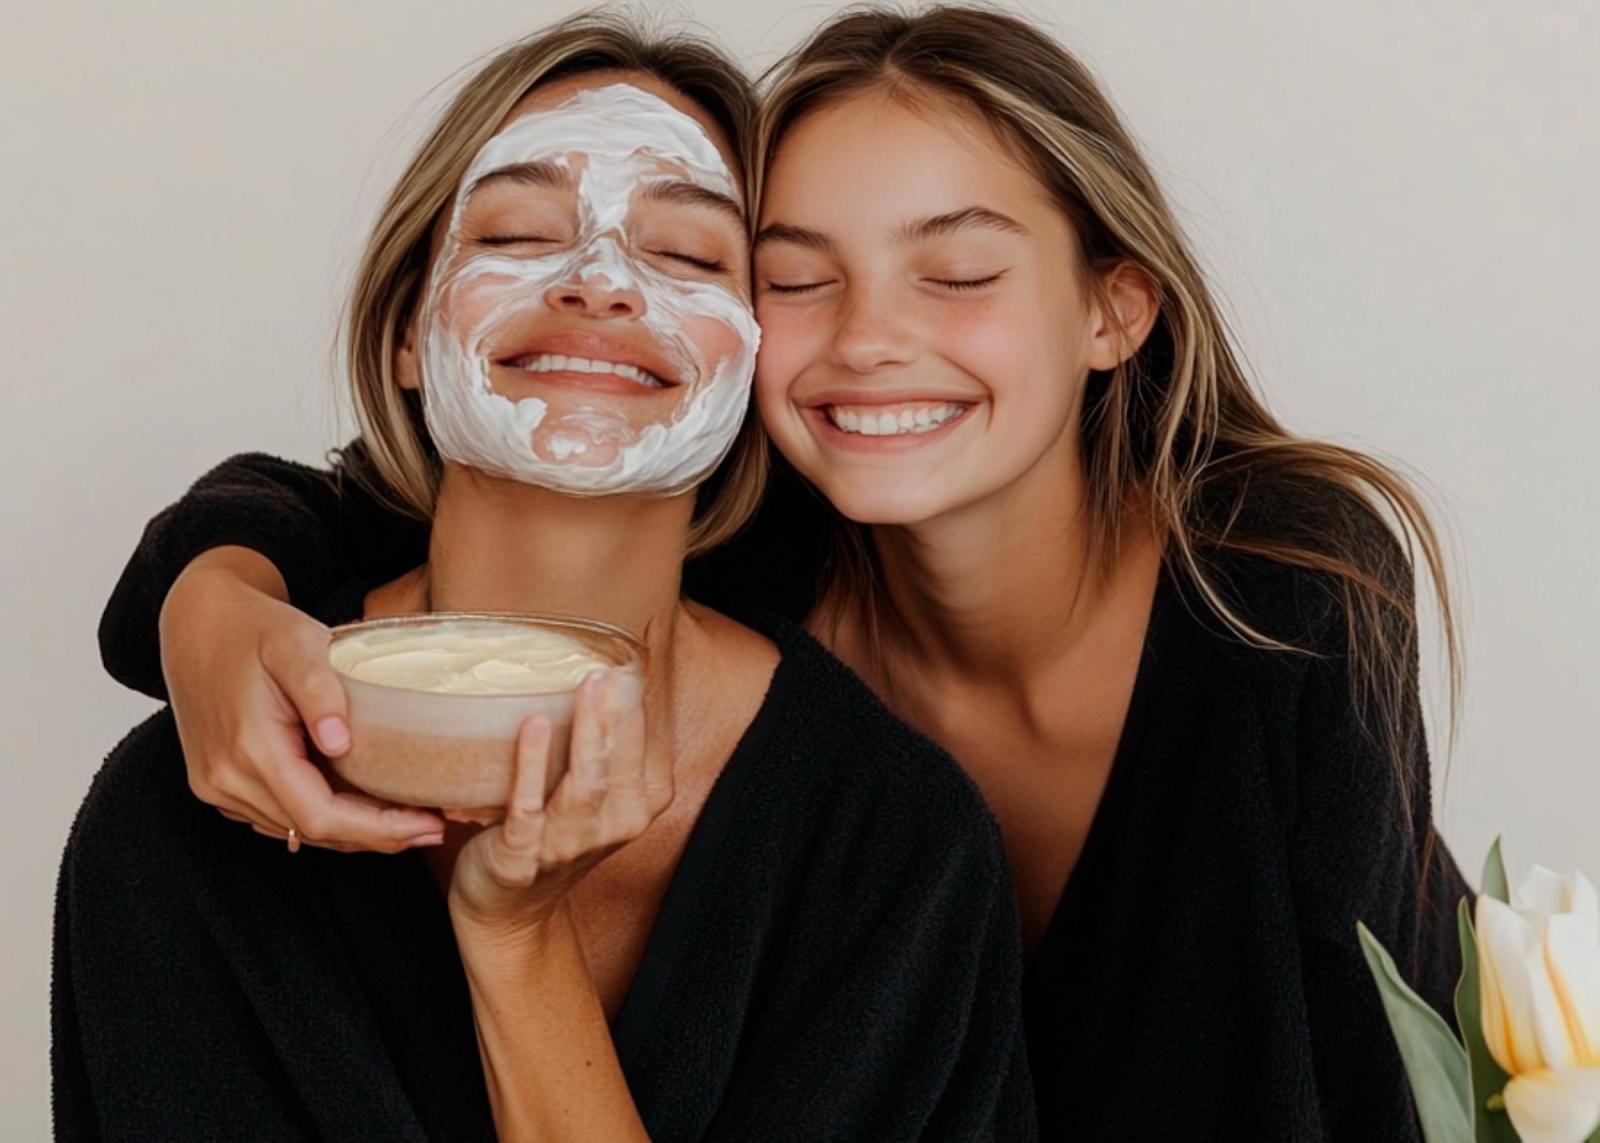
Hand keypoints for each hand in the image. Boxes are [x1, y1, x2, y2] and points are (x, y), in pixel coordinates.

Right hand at [162, 547, 444, 852]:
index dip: (379, 829)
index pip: (320, 816)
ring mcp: (217, 786)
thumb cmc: (252, 627)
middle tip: (435, 827)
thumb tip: (341, 742)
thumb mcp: (296, 642)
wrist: (198, 622)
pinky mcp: (219, 783)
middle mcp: (224, 778)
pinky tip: (364, 804)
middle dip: (378, 835)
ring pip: (296, 830)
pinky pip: (280, 815)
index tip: (429, 824)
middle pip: (313, 832)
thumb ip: (319, 690)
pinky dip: (324, 816)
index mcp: (247, 748)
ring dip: (354, 830)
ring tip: (411, 818)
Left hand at [449, 669, 663, 935]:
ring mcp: (569, 848)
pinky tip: (534, 727)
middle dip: (614, 713)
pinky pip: (528, 810)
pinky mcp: (522, 861)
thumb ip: (606, 746)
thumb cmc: (551, 834)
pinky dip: (532, 766)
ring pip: (585, 785)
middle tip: (605, 669)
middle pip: (619, 762)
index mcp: (638, 805)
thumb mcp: (594, 795)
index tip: (625, 659)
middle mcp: (612, 827)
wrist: (508, 910)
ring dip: (586, 734)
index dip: (636, 704)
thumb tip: (605, 670)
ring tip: (585, 688)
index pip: (645, 746)